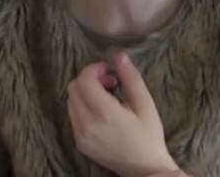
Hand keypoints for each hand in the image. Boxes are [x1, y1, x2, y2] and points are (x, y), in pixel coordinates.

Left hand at [67, 52, 177, 176]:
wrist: (144, 169)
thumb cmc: (149, 136)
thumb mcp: (145, 105)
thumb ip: (131, 78)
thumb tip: (119, 55)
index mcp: (105, 113)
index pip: (84, 81)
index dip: (93, 69)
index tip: (108, 70)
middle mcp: (87, 124)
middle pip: (73, 88)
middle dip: (89, 80)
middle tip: (109, 84)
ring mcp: (80, 135)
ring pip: (71, 101)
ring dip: (85, 93)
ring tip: (106, 99)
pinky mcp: (79, 143)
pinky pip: (73, 116)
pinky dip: (83, 107)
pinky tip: (101, 113)